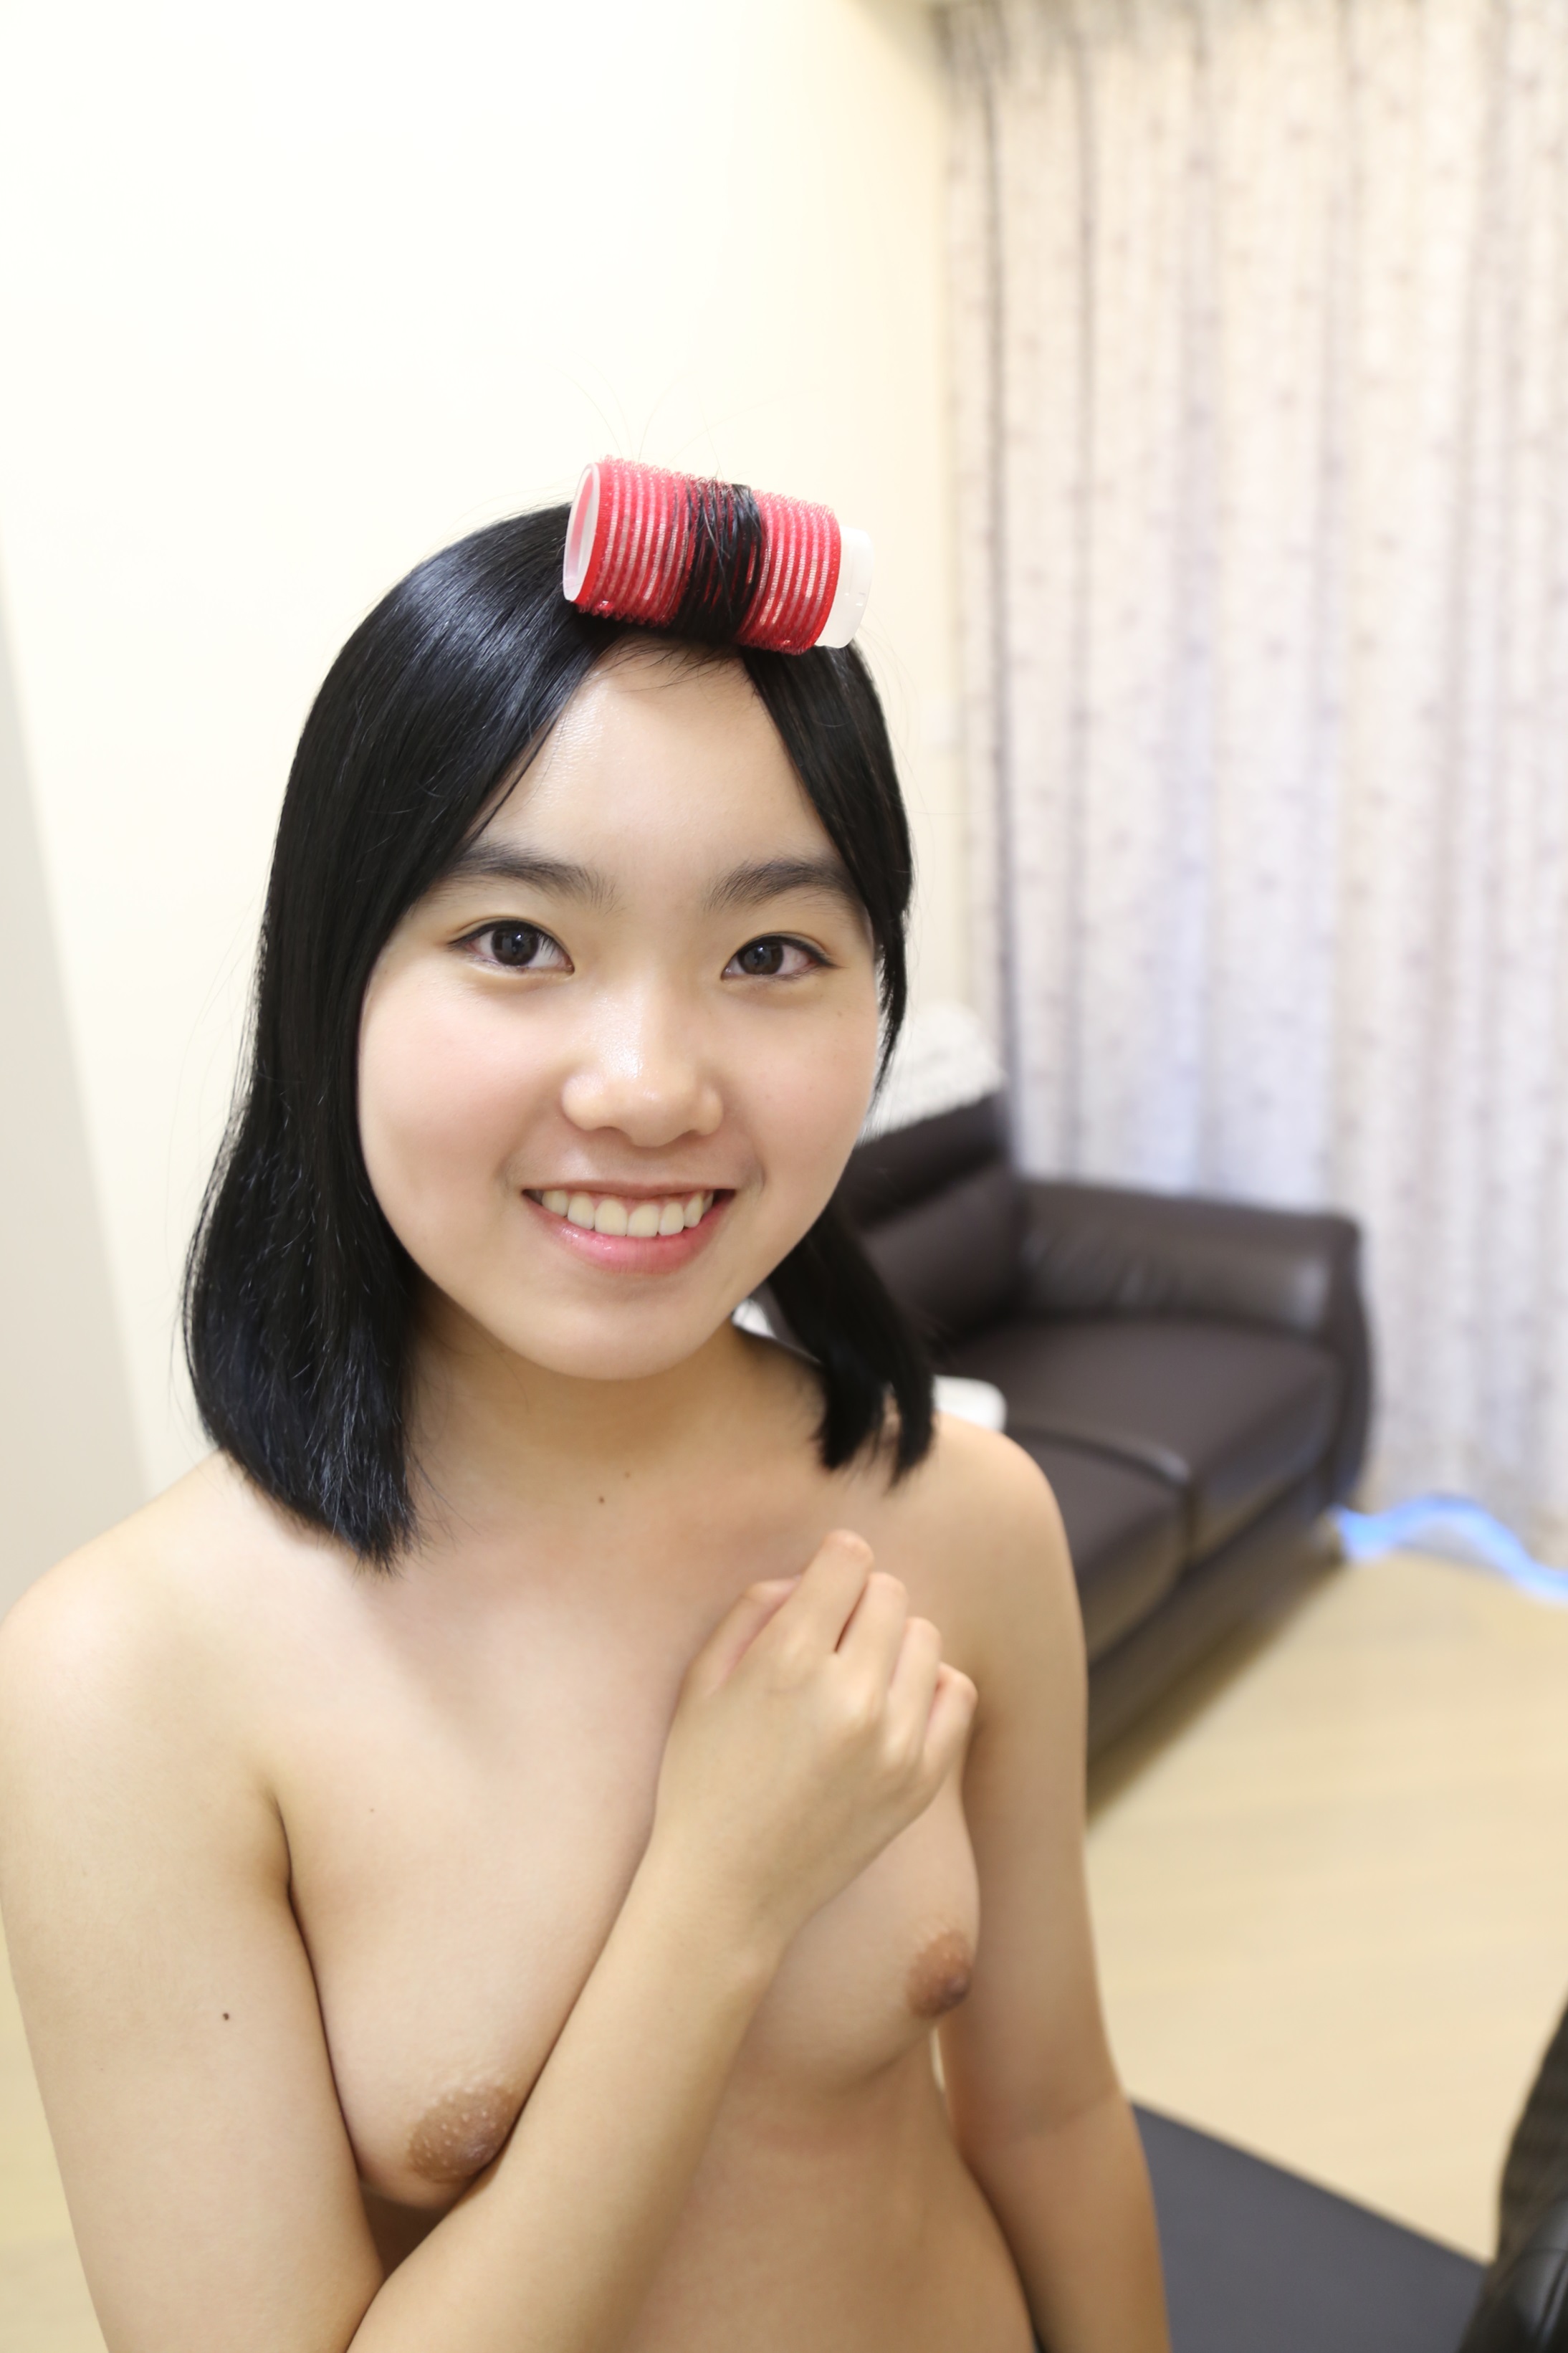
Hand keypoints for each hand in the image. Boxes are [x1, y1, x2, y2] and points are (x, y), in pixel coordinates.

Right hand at [648, 1531, 977, 1953]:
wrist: (727, 1892)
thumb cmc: (702, 1779)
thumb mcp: (700, 1681)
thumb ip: (753, 1609)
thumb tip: (809, 1577)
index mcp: (788, 1662)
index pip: (848, 1559)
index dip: (830, 1565)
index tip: (819, 1591)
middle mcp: (850, 1697)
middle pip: (889, 1593)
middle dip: (858, 1602)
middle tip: (829, 1642)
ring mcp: (894, 1743)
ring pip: (926, 1637)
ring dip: (893, 1643)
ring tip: (857, 1677)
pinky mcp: (921, 1781)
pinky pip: (956, 1692)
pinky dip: (929, 1686)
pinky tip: (892, 1705)